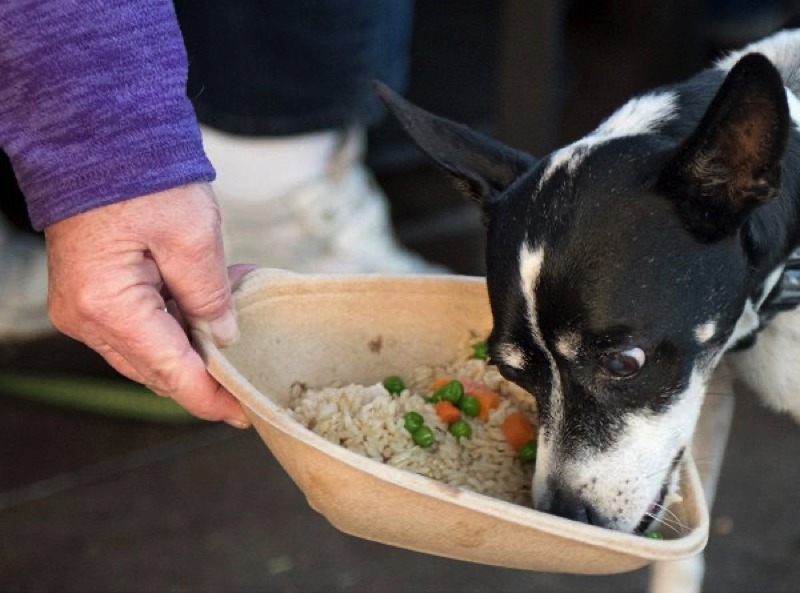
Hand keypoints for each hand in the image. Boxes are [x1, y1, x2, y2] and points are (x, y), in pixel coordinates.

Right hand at [45, 183, 251, 427]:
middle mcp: (87, 318)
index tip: (244, 414)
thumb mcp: (193, 237)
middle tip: (250, 364)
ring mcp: (83, 309)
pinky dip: (174, 324)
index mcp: (111, 307)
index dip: (212, 398)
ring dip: (193, 344)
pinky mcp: (90, 295)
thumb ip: (210, 297)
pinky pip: (137, 328)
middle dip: (206, 371)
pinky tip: (205, 303)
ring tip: (232, 313)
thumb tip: (223, 338)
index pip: (171, 373)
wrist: (96, 139)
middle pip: (157, 369)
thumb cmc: (142, 179)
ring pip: (148, 352)